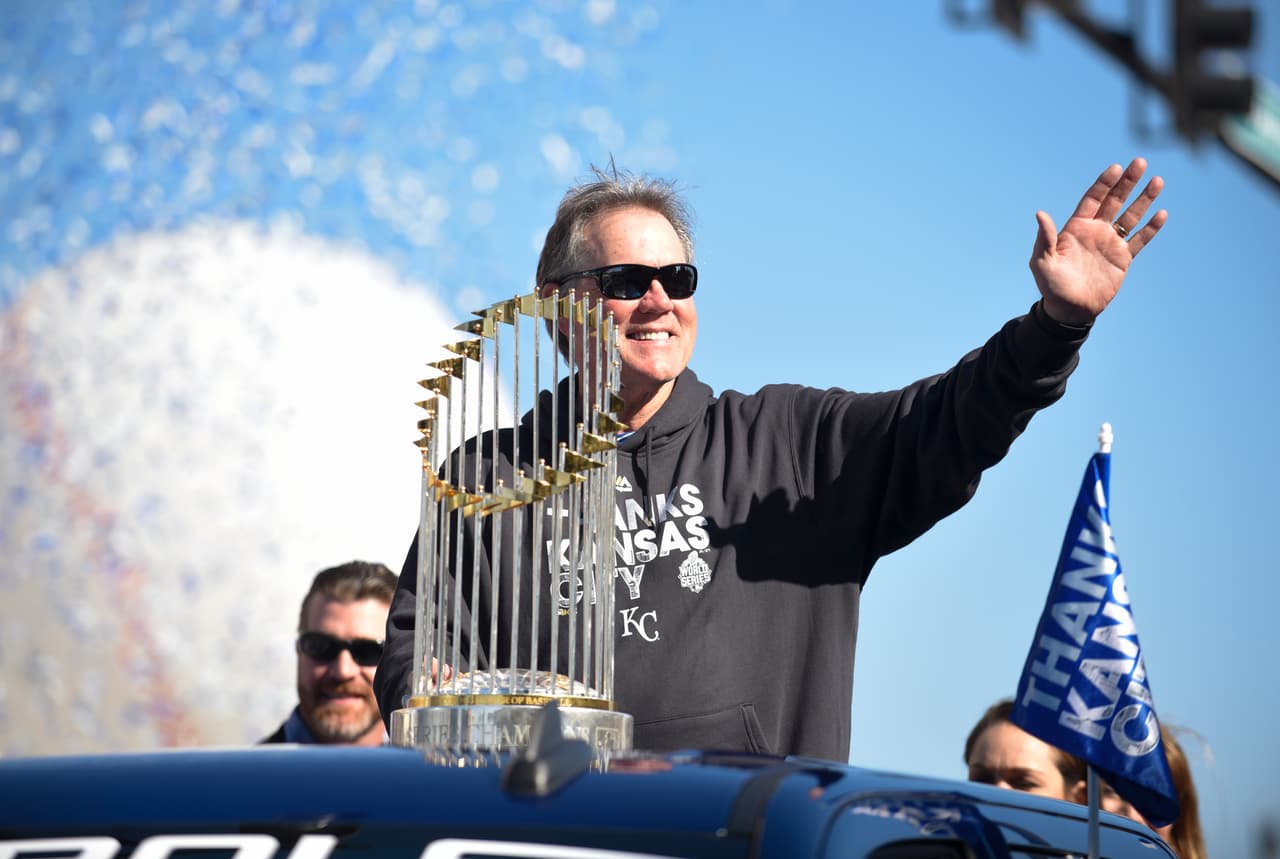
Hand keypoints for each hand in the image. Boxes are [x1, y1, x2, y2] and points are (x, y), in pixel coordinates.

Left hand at [1030, 158, 1166, 325]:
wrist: (1069, 309)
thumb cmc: (1051, 285)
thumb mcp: (1043, 261)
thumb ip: (1045, 238)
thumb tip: (1040, 213)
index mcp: (1076, 227)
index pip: (1093, 199)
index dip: (1104, 183)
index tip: (1116, 168)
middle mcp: (1096, 231)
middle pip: (1115, 200)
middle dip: (1127, 182)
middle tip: (1140, 162)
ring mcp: (1111, 243)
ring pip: (1131, 216)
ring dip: (1144, 199)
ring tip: (1158, 181)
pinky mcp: (1123, 258)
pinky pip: (1140, 240)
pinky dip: (1150, 228)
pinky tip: (1161, 213)